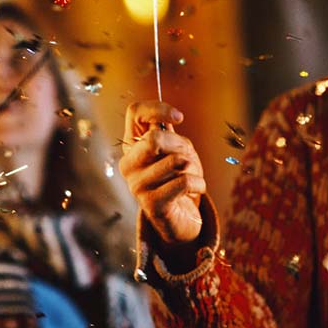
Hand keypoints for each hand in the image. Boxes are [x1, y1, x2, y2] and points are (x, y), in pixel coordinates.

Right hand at [119, 101, 205, 243]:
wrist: (182, 217)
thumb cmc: (179, 178)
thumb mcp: (176, 150)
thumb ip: (168, 134)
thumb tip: (169, 119)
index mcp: (131, 146)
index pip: (134, 113)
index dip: (158, 109)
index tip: (178, 118)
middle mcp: (128, 165)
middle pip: (154, 139)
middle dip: (180, 145)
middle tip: (186, 159)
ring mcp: (137, 186)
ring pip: (176, 161)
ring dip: (193, 168)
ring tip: (189, 177)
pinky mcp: (151, 205)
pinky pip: (185, 181)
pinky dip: (199, 183)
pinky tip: (194, 190)